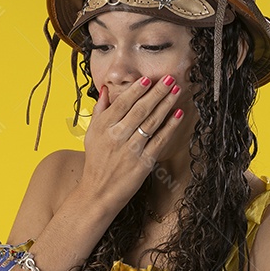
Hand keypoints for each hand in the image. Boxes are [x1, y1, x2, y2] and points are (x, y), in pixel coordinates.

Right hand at [80, 76, 185, 210]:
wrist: (98, 193)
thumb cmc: (96, 162)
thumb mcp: (91, 135)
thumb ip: (99, 111)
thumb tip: (106, 90)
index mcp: (103, 127)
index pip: (122, 104)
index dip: (136, 91)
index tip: (148, 79)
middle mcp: (116, 137)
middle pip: (140, 110)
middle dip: (156, 92)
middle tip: (169, 78)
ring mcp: (131, 151)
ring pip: (151, 123)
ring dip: (166, 104)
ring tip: (176, 90)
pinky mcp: (143, 163)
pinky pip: (159, 141)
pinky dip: (170, 126)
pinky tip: (178, 114)